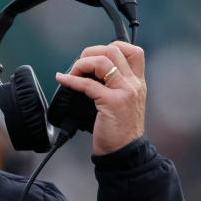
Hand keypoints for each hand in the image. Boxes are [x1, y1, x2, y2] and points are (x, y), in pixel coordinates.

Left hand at [54, 41, 145, 155]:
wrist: (125, 153)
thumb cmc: (119, 132)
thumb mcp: (123, 104)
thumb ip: (113, 88)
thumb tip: (88, 75)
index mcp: (137, 82)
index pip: (132, 51)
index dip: (111, 47)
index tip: (95, 57)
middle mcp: (134, 83)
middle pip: (114, 50)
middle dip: (91, 53)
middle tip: (78, 66)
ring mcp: (125, 92)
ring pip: (102, 61)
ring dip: (82, 63)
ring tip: (72, 73)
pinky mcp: (112, 103)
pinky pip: (88, 84)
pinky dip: (71, 80)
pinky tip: (62, 80)